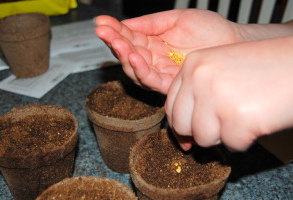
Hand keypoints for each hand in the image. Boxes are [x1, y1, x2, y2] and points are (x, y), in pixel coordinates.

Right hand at [95, 9, 243, 93]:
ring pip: (135, 69)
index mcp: (154, 43)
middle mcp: (154, 59)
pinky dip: (141, 70)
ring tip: (118, 43)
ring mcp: (161, 72)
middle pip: (128, 54)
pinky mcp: (171, 84)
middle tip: (104, 32)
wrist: (232, 42)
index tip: (102, 23)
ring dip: (124, 57)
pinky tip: (135, 57)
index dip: (115, 30)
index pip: (129, 38)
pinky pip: (151, 80)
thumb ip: (150, 22)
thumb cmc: (209, 30)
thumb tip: (124, 23)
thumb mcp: (176, 19)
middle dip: (114, 43)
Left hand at [165, 36, 292, 150]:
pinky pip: (232, 144)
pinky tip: (258, 118)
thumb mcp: (221, 71)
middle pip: (181, 124)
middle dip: (200, 132)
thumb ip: (197, 96)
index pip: (171, 104)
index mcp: (193, 64)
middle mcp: (199, 77)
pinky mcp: (237, 117)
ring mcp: (216, 96)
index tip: (189, 132)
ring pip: (203, 138)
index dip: (180, 123)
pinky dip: (246, 138)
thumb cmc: (265, 69)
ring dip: (224, 134)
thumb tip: (183, 137)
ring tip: (244, 115)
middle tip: (222, 125)